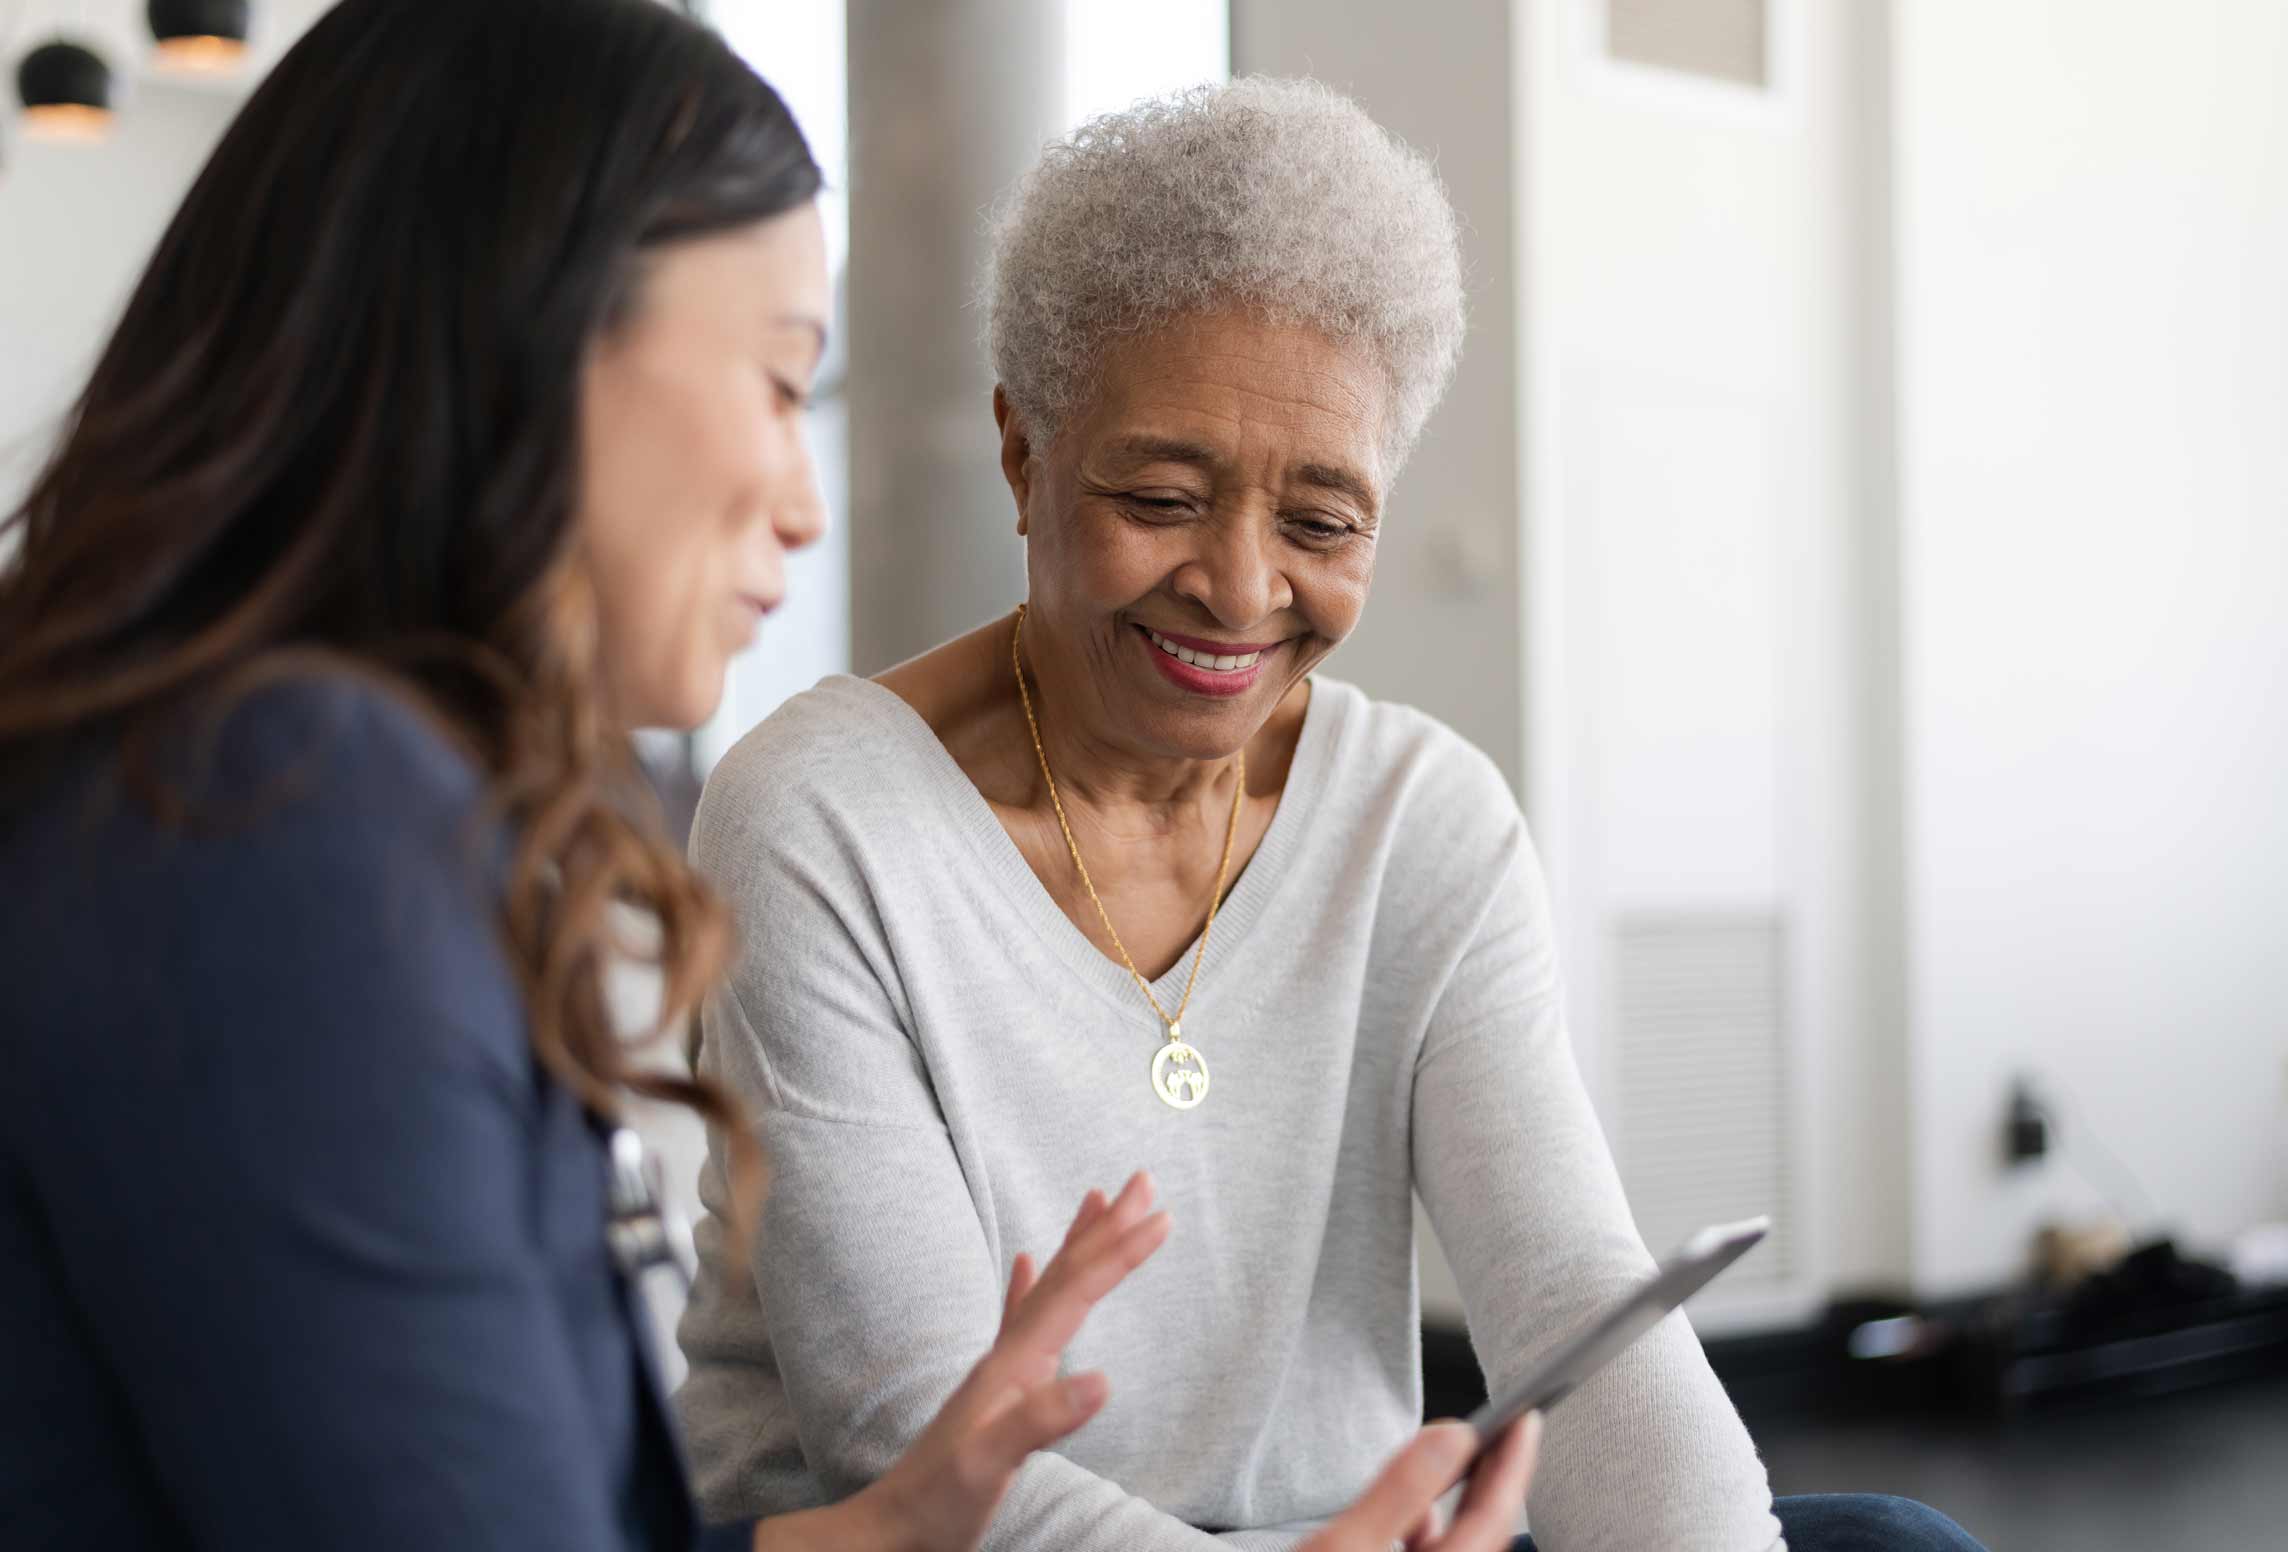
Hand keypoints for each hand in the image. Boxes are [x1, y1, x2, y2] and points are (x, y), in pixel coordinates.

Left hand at [758, 1172, 1170, 1551]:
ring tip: (1098, 1201)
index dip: (1119, 1253)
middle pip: (1064, 1274)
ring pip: (1048, 1286)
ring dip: (1078, 1243)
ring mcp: (1000, 1367)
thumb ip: (1041, 1419)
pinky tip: (1024, 1262)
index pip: (1075, 1292)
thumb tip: (1103, 1379)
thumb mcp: (990, 1463)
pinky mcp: (996, 1387)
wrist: (891, 1527)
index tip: (1162, 1217)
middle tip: (1142, 1182)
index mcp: (1014, 1364)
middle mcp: (1008, 1353)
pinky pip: (1018, 1316)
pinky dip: (1029, 1283)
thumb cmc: (938, 1500)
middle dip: (1107, 1228)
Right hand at [1299, 1410, 1542, 1551]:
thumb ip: (1401, 1490)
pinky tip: (1417, 1515)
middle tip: (1508, 1429)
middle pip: (1485, 1536)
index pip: (1493, 1519)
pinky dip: (1432, 1531)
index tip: (1526, 1420)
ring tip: (1462, 1461)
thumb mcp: (1344, 1547)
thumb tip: (1451, 1437)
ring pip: (1462, 1550)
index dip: (1513, 1464)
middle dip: (1496, 1480)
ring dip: (1464, 1505)